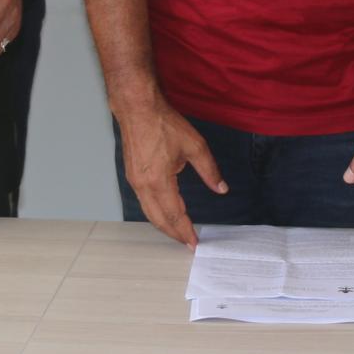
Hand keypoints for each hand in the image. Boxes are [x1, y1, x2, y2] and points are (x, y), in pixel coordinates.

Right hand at [114, 97, 224, 247]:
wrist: (137, 109)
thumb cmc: (164, 125)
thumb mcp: (194, 146)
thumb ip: (209, 170)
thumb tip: (221, 188)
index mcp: (159, 182)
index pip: (174, 215)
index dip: (185, 231)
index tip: (194, 243)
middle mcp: (143, 186)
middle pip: (158, 220)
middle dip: (173, 234)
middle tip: (187, 243)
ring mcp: (134, 182)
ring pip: (149, 212)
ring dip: (163, 225)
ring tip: (178, 232)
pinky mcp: (132, 176)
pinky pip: (143, 202)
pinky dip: (155, 212)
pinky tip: (165, 212)